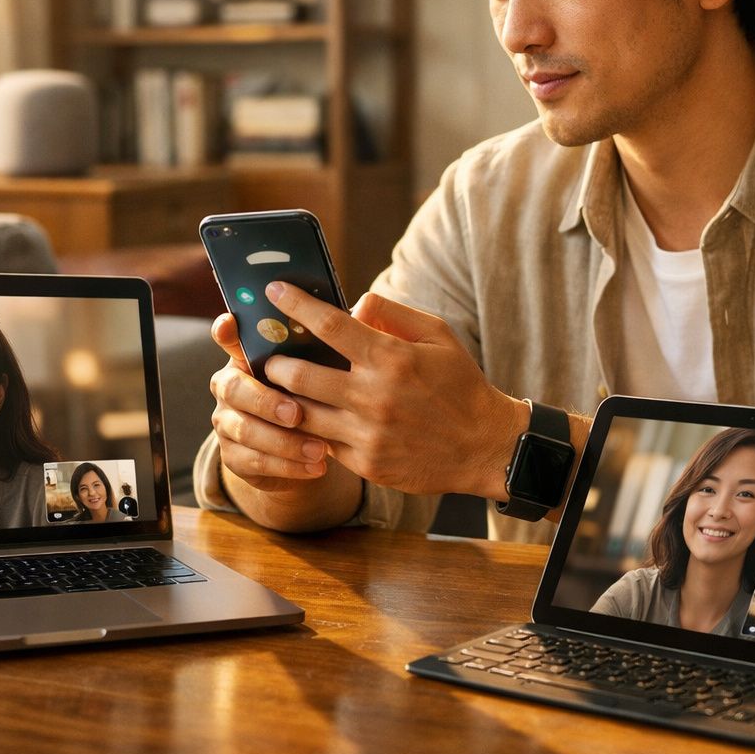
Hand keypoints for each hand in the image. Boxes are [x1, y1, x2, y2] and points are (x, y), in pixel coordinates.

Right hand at [208, 312, 331, 493]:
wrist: (305, 446)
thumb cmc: (318, 393)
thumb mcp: (325, 368)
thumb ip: (329, 344)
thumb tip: (362, 310)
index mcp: (247, 356)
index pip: (227, 336)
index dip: (225, 330)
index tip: (230, 323)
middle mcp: (230, 385)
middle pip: (233, 387)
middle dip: (265, 401)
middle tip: (297, 413)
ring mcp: (227, 422)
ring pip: (245, 430)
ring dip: (284, 440)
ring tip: (321, 448)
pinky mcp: (234, 457)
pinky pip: (256, 462)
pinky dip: (289, 466)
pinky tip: (318, 466)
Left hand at [258, 282, 528, 498]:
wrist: (485, 447)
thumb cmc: (460, 384)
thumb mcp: (439, 335)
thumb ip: (393, 313)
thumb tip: (352, 304)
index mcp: (392, 358)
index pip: (329, 325)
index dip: (295, 304)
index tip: (274, 290)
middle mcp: (374, 397)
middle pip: (299, 375)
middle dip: (275, 362)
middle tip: (269, 354)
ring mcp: (367, 434)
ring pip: (302, 415)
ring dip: (282, 399)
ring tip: (277, 387)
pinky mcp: (366, 463)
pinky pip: (322, 442)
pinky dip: (310, 428)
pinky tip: (307, 417)